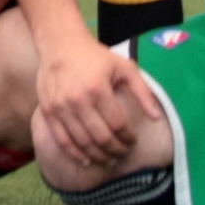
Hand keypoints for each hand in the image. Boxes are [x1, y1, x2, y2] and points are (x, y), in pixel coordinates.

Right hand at [32, 38, 156, 170]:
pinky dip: (76, 154)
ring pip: (82, 143)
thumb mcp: (124, 68)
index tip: (133, 141)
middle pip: (101, 137)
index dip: (128, 138)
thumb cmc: (95, 56)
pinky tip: (87, 159)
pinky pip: (63, 140)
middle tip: (123, 153)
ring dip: (99, 156)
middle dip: (116, 150)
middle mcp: (78, 100)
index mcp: (98, 88)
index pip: (118, 124)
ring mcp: (60, 107)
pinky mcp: (48, 111)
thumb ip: (143, 92)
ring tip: (109, 159)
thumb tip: (156, 118)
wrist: (59, 44)